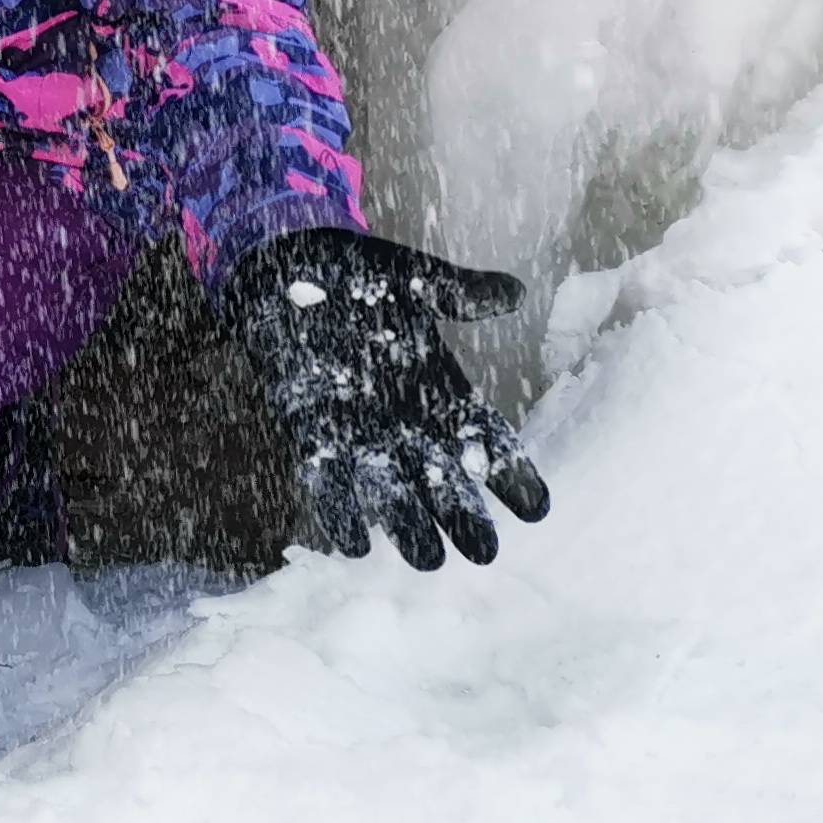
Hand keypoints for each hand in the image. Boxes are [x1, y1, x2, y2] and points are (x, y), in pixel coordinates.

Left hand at [217, 227, 550, 569]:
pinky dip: (339, 506)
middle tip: (483, 553)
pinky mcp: (308, 427)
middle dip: (461, 514)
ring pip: (388, 486)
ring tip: (426, 560)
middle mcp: (403, 418)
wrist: (285, 262)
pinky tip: (353, 542)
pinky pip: (327, 475)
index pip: (483, 437)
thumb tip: (514, 292)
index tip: (536, 508)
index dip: (509, 471)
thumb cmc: (356, 273)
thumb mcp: (412, 279)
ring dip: (405, 523)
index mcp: (437, 387)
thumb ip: (458, 292)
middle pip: (440, 475)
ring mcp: (357, 428)